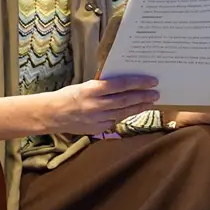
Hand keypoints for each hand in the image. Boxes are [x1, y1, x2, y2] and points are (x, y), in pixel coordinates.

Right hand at [43, 75, 159, 135]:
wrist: (53, 115)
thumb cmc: (69, 95)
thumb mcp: (84, 85)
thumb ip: (102, 86)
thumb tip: (124, 83)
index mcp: (92, 89)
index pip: (121, 85)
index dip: (138, 83)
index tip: (151, 81)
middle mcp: (96, 105)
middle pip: (126, 100)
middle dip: (144, 96)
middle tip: (156, 92)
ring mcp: (98, 118)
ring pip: (124, 112)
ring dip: (139, 107)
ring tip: (150, 102)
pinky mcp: (98, 128)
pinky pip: (116, 120)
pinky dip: (126, 114)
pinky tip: (135, 110)